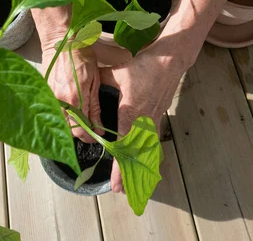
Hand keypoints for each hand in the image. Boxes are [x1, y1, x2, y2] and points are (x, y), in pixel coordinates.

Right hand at [42, 45, 103, 142]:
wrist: (63, 43)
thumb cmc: (82, 57)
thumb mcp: (95, 80)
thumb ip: (95, 106)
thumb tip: (98, 126)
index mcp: (76, 99)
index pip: (81, 129)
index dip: (89, 136)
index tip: (96, 136)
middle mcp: (61, 102)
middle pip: (69, 129)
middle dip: (80, 132)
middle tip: (90, 129)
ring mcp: (51, 98)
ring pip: (61, 122)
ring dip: (71, 124)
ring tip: (81, 119)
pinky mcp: (46, 93)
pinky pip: (54, 110)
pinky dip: (63, 114)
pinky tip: (70, 109)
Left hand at [100, 27, 201, 192]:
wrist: (169, 60)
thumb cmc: (143, 66)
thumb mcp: (117, 72)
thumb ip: (99, 84)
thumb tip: (83, 94)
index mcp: (131, 110)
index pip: (124, 143)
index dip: (119, 165)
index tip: (115, 182)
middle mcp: (144, 120)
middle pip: (136, 154)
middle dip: (129, 174)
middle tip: (121, 192)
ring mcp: (154, 120)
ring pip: (146, 151)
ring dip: (139, 168)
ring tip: (132, 186)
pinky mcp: (159, 118)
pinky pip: (152, 142)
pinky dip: (147, 156)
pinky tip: (145, 166)